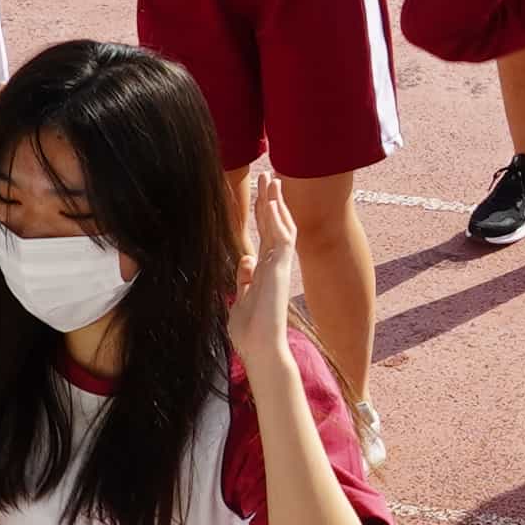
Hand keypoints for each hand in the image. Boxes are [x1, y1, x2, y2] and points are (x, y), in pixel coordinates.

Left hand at [241, 166, 300, 332]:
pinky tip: (272, 202)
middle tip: (269, 176)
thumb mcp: (241, 299)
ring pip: (281, 226)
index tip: (261, 194)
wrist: (260, 348)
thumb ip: (245, 279)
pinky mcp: (281, 269)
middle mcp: (276, 264)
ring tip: (273, 179)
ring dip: (276, 202)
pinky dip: (278, 219)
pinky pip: (283, 238)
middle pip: (275, 225)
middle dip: (270, 200)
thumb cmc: (251, 331)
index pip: (267, 234)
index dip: (263, 213)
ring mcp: (280, 266)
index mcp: (266, 270)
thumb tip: (246, 259)